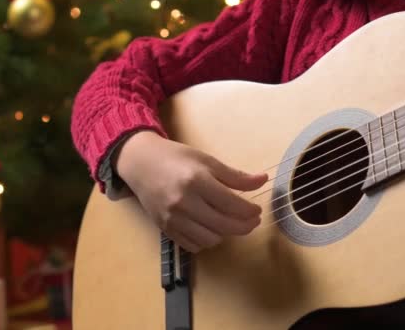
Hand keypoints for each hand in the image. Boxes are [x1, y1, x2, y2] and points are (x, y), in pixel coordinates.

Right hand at [115, 131, 267, 252]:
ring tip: (231, 223)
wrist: (141, 163)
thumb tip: (263, 180)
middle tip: (252, 221)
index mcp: (197, 181)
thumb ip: (235, 176)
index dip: (250, 211)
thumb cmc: (176, 158)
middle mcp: (184, 202)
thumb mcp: (207, 161)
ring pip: (211, 240)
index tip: (257, 210)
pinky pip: (193, 245)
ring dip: (226, 234)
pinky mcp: (166, 229)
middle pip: (224, 225)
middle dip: (245, 226)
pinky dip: (207, 241)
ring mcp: (173, 219)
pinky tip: (212, 229)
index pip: (232, 205)